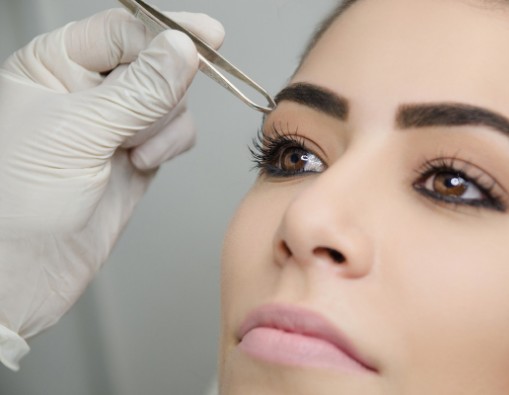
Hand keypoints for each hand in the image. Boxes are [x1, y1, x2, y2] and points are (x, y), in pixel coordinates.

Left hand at [0, 9, 223, 369]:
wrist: (20, 275)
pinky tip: (144, 162)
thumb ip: (138, 89)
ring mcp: (114, 125)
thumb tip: (184, 48)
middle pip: (154, 61)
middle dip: (162, 88)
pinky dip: (171, 144)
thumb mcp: (77, 132)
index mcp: (53, 66)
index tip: (208, 37)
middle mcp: (85, 90)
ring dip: (163, 124)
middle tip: (147, 116)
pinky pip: (176, 132)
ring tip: (132, 152)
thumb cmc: (14, 201)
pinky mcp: (135, 156)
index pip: (123, 30)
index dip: (167, 32)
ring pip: (171, 99)